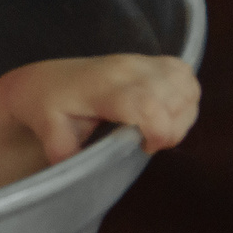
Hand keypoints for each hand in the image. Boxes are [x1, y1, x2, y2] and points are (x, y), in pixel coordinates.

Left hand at [7, 54, 200, 162]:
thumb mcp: (50, 134)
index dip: (160, 131)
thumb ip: (66, 152)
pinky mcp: (153, 61)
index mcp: (102, 87)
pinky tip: (166, 114)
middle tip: (146, 142)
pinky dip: (186, 99)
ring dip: (182, 116)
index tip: (144, 147)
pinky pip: (186, 77)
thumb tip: (81, 171)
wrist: (46, 81)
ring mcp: (142, 61)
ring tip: (156, 129)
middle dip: (173, 130)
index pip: (147, 104)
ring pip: (187, 87)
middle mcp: (127, 69)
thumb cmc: (47, 107)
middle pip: (176, 97)